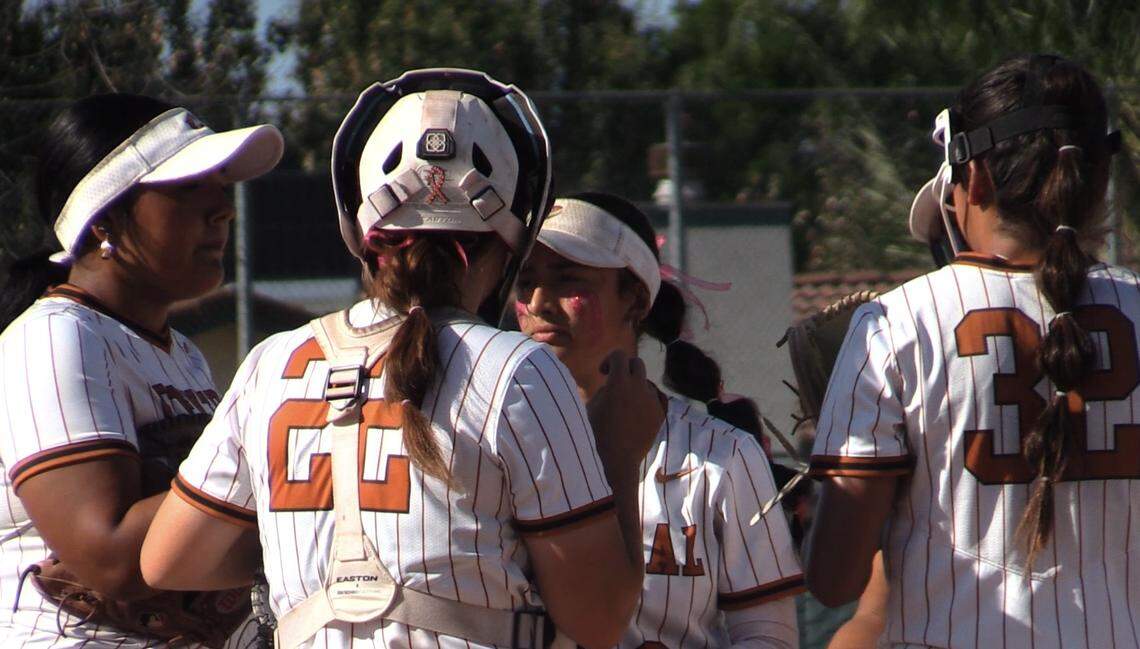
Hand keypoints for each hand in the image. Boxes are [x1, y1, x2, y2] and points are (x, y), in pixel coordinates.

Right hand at [587, 350, 663, 479]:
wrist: (616, 460)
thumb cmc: (597, 433)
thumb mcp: (591, 406)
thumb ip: (604, 388)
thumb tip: (613, 383)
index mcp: (619, 382)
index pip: (619, 355)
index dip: (609, 360)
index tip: (603, 373)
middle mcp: (639, 387)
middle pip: (637, 364)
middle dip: (625, 369)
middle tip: (616, 382)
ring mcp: (652, 400)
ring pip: (646, 382)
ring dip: (636, 386)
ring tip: (624, 405)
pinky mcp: (660, 414)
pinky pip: (657, 397)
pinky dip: (649, 398)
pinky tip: (640, 407)